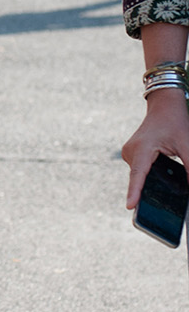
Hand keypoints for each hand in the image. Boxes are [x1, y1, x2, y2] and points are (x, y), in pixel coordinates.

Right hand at [122, 90, 188, 207]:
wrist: (164, 105)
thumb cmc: (175, 122)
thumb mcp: (186, 145)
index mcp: (142, 148)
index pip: (138, 174)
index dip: (135, 191)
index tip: (130, 206)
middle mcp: (131, 151)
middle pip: (140, 178)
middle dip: (151, 190)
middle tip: (167, 204)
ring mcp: (129, 153)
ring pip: (140, 175)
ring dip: (151, 180)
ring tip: (166, 170)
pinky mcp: (132, 154)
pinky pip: (140, 170)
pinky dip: (149, 174)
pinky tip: (162, 169)